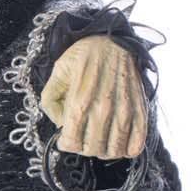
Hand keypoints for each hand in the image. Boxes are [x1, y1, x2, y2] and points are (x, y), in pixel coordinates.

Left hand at [39, 34, 148, 158]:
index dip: (66, 145)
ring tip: (100, 140)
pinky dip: (128, 150)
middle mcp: (104, 109)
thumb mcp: (56, 74)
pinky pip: (138, 143)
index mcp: (80, 102)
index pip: (72, 142)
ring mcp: (125, 111)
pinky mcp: (141, 110)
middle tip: (83, 138)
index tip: (66, 139)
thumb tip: (59, 124)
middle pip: (93, 149)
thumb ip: (49, 101)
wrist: (112, 41)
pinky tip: (119, 142)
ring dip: (104, 150)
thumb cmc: (82, 57)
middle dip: (84, 148)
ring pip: (115, 150)